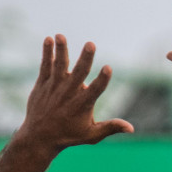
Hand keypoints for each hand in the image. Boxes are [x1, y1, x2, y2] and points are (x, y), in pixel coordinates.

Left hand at [17, 36, 132, 152]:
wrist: (39, 136)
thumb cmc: (69, 135)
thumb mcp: (92, 135)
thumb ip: (111, 127)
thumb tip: (132, 128)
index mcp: (83, 105)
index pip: (96, 90)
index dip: (102, 79)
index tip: (108, 68)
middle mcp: (68, 94)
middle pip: (79, 73)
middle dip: (85, 58)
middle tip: (90, 44)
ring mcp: (54, 88)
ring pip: (59, 66)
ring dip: (61, 50)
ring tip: (60, 35)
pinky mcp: (42, 84)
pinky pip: (45, 66)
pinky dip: (47, 53)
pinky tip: (49, 39)